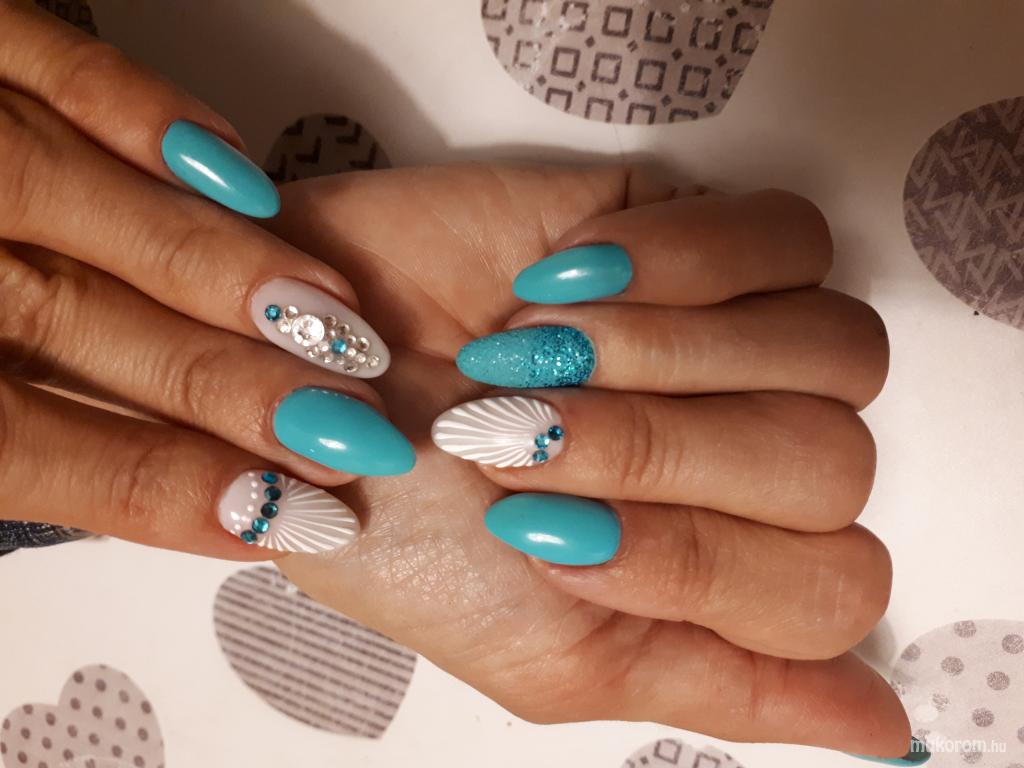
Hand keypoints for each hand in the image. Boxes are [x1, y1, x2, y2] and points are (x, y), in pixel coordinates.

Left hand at [0, 1, 413, 558]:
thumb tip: (142, 491)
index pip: (26, 444)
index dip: (163, 484)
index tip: (280, 514)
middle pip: (77, 324)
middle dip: (230, 381)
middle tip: (346, 424)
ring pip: (78, 195)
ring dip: (220, 259)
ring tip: (333, 313)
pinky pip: (42, 54)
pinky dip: (142, 109)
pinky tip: (238, 167)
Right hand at [268, 165, 915, 760]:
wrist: (298, 379)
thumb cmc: (414, 528)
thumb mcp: (555, 660)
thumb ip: (720, 689)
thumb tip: (885, 733)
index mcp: (733, 571)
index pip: (833, 587)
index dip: (700, 562)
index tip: (551, 540)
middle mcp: (756, 458)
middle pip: (834, 464)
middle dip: (664, 455)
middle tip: (520, 436)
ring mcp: (740, 338)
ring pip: (834, 351)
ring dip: (663, 361)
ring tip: (527, 350)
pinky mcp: (701, 231)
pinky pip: (786, 238)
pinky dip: (680, 262)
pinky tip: (559, 281)